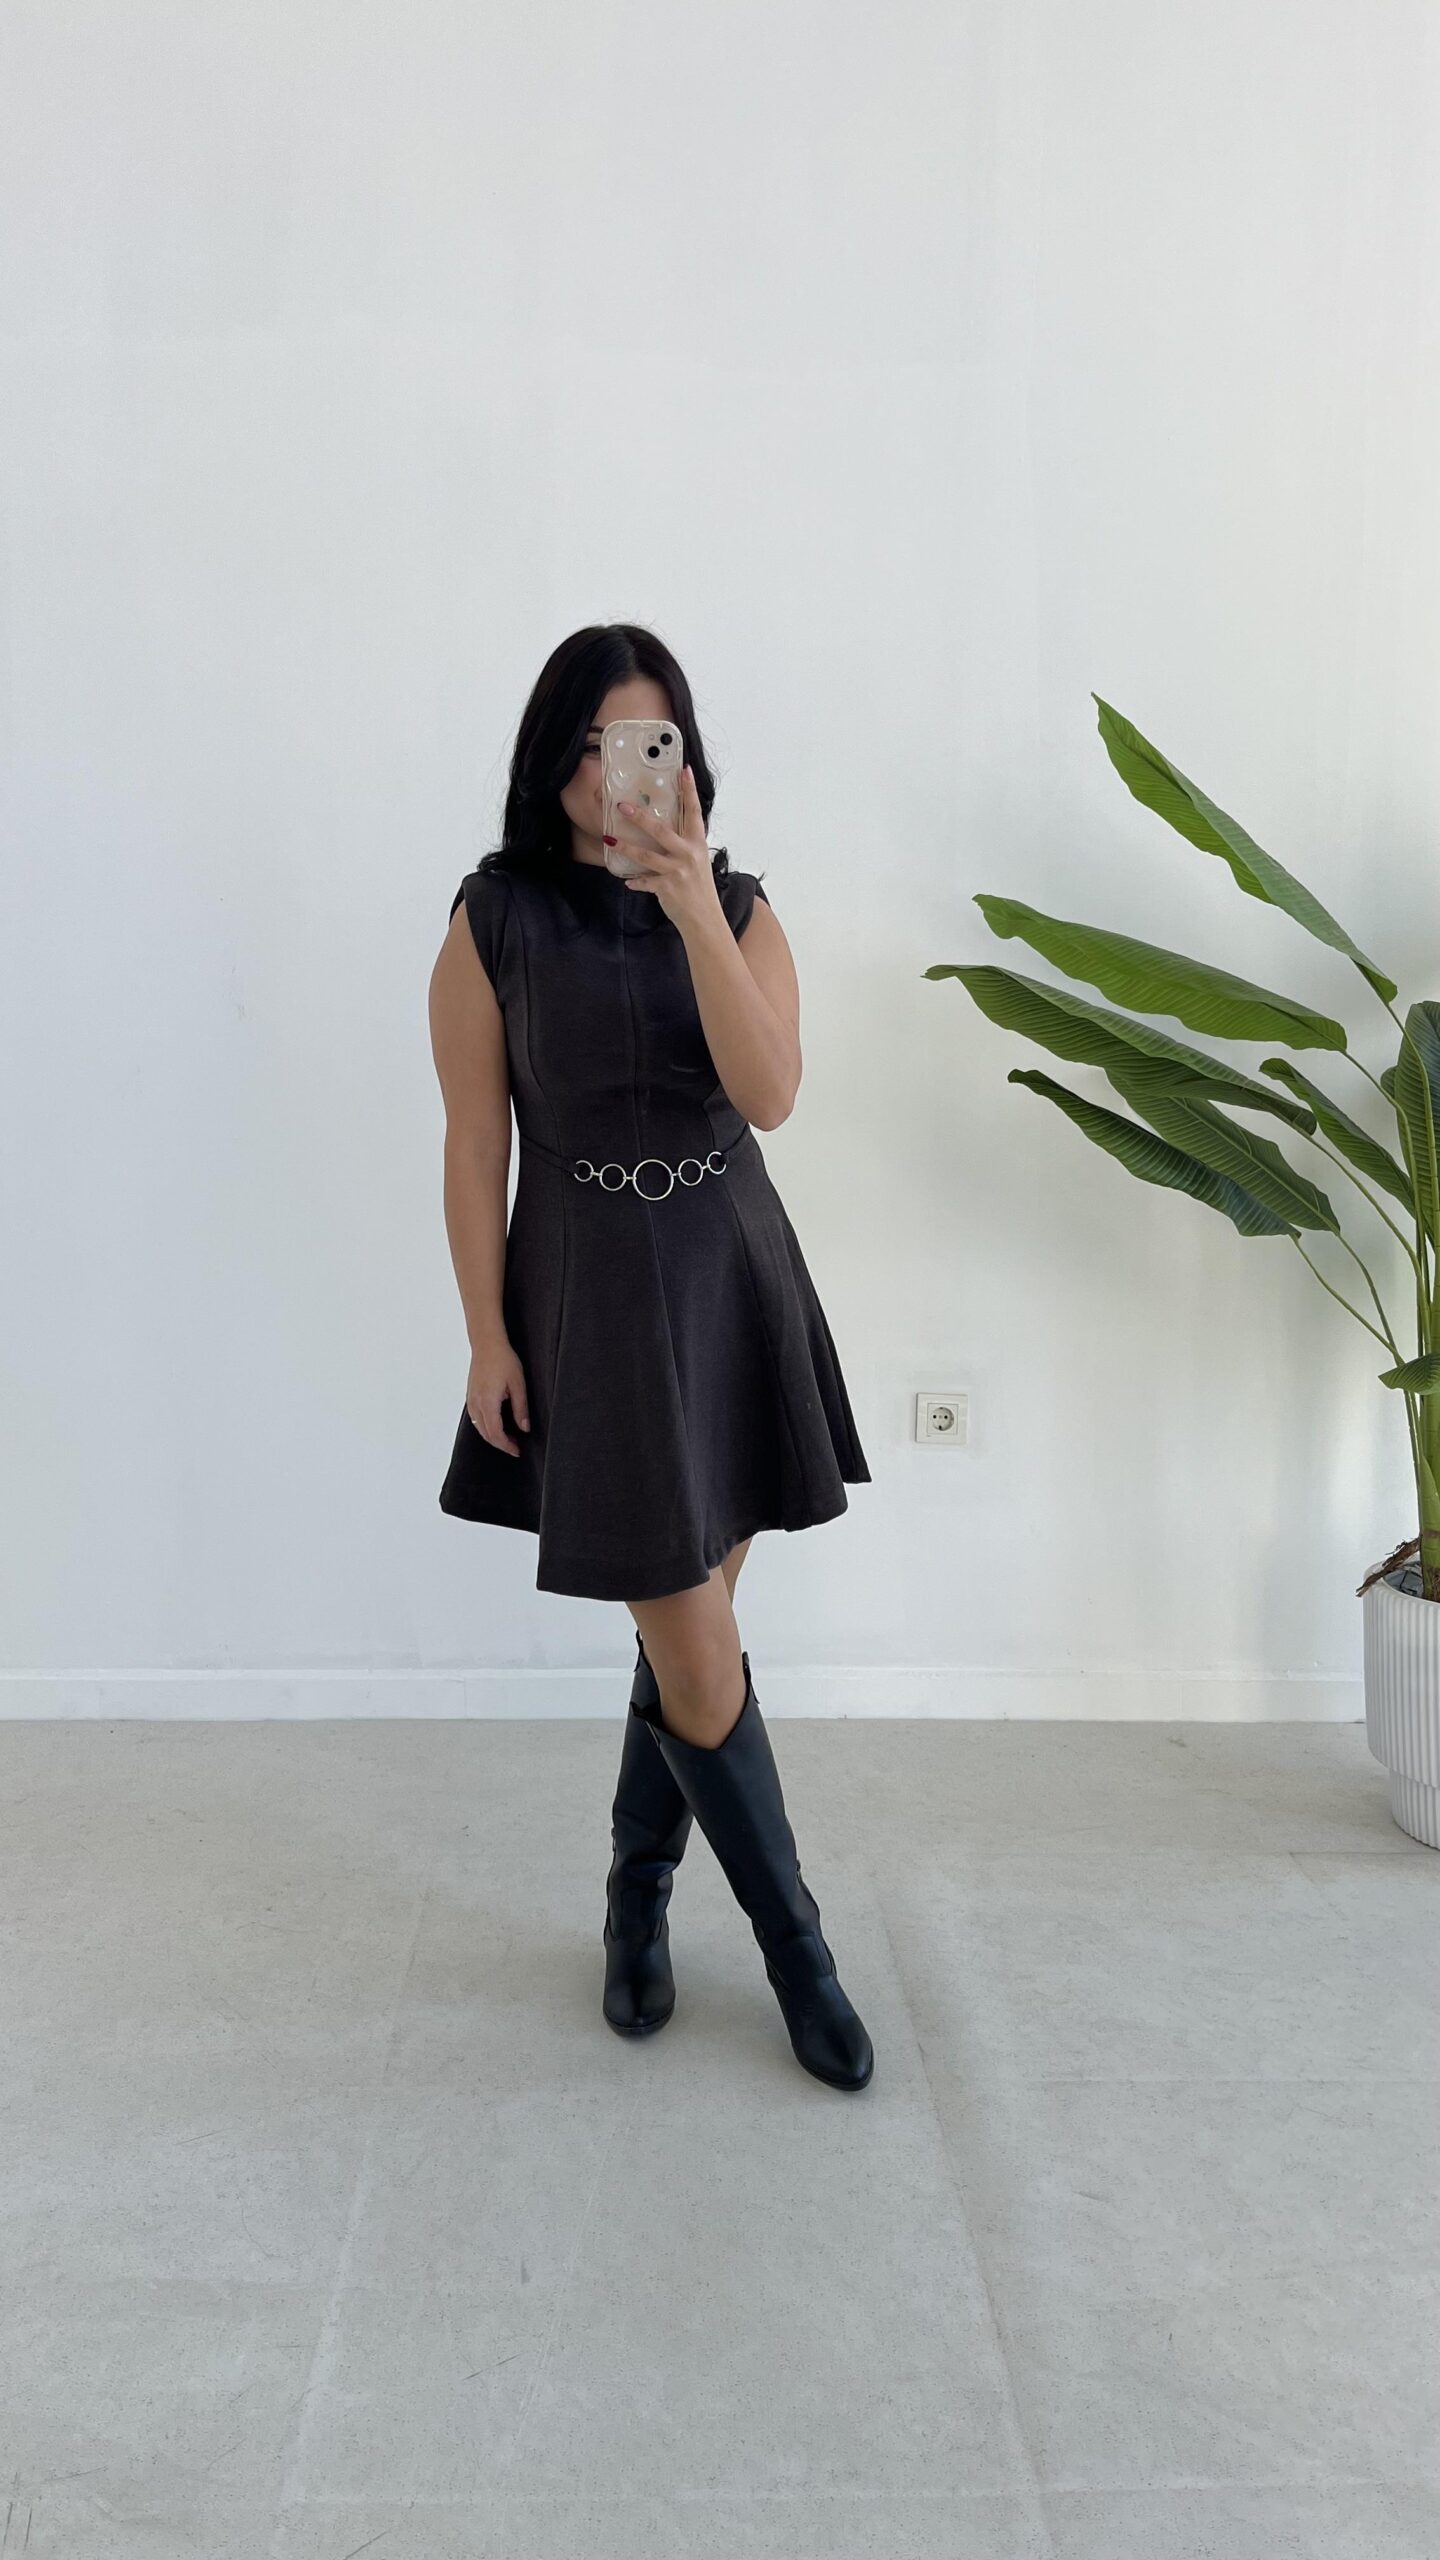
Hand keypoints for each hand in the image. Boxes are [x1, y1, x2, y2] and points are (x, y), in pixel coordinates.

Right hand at [466, 1338, 529, 1456]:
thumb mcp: (518, 1384)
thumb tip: (524, 1428)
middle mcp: (476, 1404)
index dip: (506, 1445)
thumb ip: (521, 1408)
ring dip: (493, 1436)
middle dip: (501, 1444)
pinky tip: (498, 1424)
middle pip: (486, 1434)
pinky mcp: (470, 1396)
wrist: (487, 1344)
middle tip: (516, 1447)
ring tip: (509, 1437)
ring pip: (479, 1427)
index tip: (517, 1450)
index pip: (496, 1434)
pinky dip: (486, 1426)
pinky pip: (476, 1418)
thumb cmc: (503, 1360)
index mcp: (488, 1402)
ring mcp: (471, 1400)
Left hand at [607, 765, 722, 934]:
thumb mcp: (697, 862)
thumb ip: (683, 845)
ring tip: (608, 838)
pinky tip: (626, 881)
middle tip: (621, 805)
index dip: (689, 791)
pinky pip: (645, 882)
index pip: (694, 812)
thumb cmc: (699, 889)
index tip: (684, 770)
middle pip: (661, 830)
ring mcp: (677, 871)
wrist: (705, 919)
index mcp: (697, 844)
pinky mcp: (667, 888)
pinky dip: (635, 882)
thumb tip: (663, 830)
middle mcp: (688, 854)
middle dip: (640, 817)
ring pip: (646, 855)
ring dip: (625, 847)